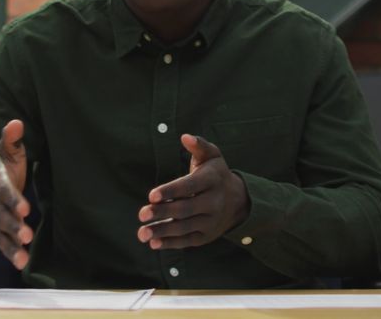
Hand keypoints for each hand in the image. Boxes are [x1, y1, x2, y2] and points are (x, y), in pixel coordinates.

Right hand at [0, 119, 32, 268]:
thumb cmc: (4, 169)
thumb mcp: (7, 153)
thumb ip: (11, 140)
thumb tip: (15, 123)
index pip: (2, 188)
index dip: (12, 198)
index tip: (25, 208)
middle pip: (1, 214)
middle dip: (13, 225)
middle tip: (27, 234)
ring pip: (1, 233)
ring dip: (12, 244)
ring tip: (24, 254)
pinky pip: (3, 245)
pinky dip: (12, 254)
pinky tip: (23, 263)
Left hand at [136, 134, 247, 249]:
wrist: (238, 200)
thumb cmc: (215, 173)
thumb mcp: (211, 156)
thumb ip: (198, 145)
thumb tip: (185, 136)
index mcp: (212, 180)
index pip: (190, 186)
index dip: (171, 191)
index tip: (151, 195)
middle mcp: (214, 202)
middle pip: (186, 209)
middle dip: (162, 213)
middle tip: (142, 214)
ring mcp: (211, 221)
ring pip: (185, 228)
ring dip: (162, 231)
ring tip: (142, 233)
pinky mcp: (206, 236)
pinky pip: (187, 241)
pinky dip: (170, 243)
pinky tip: (153, 243)